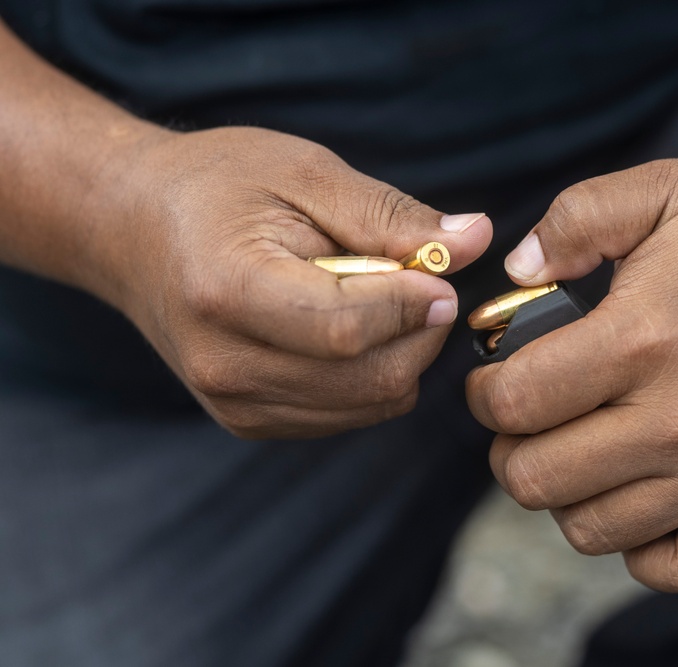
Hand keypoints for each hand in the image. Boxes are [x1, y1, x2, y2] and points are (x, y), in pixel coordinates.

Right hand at [100, 126, 490, 437]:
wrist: (134, 230)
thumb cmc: (218, 187)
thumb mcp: (303, 172)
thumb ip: (389, 214)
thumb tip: (475, 240)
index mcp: (227, 291)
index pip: (348, 327)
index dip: (412, 303)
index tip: (438, 271)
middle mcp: (225, 364)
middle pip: (371, 378)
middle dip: (421, 330)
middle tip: (417, 279)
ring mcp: (234, 403)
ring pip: (372, 403)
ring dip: (403, 352)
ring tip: (376, 297)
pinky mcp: (248, 421)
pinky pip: (352, 412)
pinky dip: (375, 373)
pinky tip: (350, 328)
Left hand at [466, 160, 677, 592]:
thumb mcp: (662, 190)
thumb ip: (576, 218)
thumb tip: (514, 272)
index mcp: (642, 339)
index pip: (514, 403)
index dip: (483, 396)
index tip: (493, 384)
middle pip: (536, 479)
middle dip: (511, 451)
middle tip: (530, 424)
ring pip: (591, 530)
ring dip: (567, 495)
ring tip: (583, 453)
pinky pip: (673, 570)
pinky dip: (639, 547)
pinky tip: (638, 498)